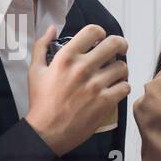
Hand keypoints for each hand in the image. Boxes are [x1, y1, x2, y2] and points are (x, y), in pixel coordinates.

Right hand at [25, 24, 130, 155]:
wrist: (46, 131)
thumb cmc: (41, 101)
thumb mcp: (35, 70)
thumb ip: (41, 46)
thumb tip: (51, 28)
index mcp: (66, 57)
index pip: (93, 31)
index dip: (100, 32)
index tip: (101, 39)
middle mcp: (83, 68)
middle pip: (114, 44)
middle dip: (120, 45)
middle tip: (120, 50)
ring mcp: (96, 85)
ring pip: (122, 67)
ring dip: (120, 69)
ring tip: (114, 74)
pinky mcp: (106, 101)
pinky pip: (125, 87)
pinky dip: (122, 87)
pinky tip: (115, 89)